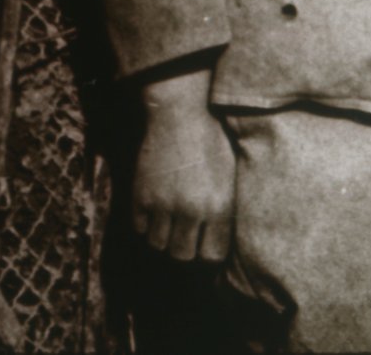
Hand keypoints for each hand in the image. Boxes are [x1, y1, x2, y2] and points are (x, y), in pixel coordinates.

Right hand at [134, 67, 234, 261]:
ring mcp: (164, 204)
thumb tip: (221, 240)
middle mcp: (192, 209)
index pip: (212, 255)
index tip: (206, 248)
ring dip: (163, 238)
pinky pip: (140, 228)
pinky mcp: (141, 196)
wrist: (181, 114)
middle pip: (182, 256)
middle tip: (185, 238)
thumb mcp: (230, 173)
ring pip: (158, 245)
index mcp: (220, 204)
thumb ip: (226, 207)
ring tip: (170, 223)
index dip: (208, 255)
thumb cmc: (213, 140)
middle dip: (185, 249)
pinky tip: (156, 210)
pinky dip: (146, 224)